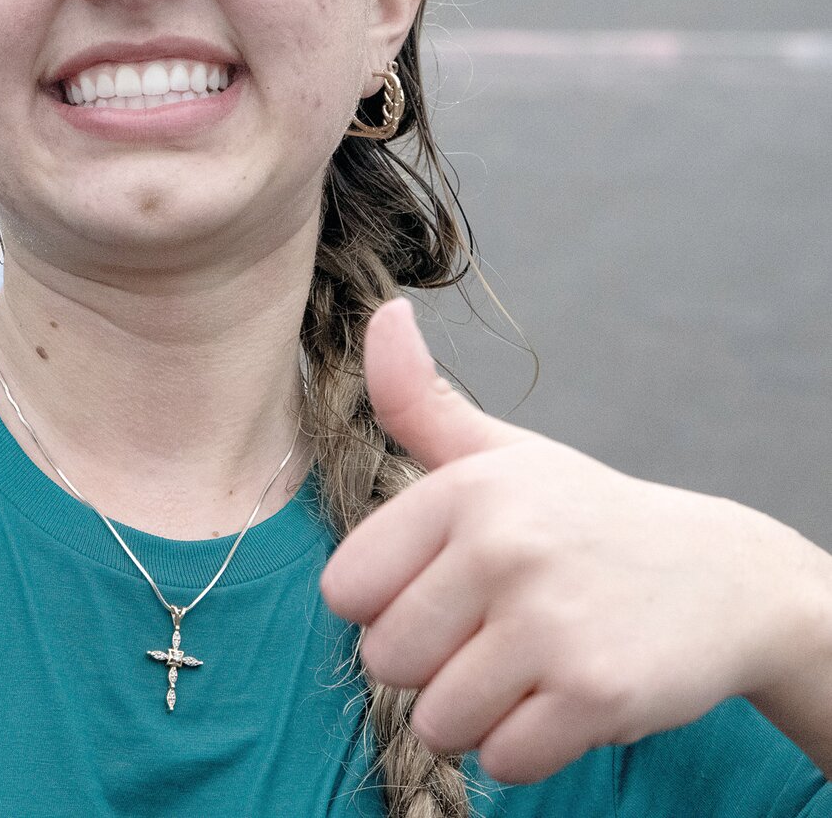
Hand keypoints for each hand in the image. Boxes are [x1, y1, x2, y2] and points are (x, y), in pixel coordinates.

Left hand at [321, 299, 809, 784]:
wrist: (726, 576)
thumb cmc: (582, 517)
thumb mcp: (499, 453)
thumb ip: (417, 400)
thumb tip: (381, 310)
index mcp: (463, 489)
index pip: (345, 590)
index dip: (382, 605)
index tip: (435, 591)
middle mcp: (502, 547)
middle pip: (385, 661)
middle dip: (426, 666)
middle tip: (484, 637)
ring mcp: (551, 622)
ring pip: (437, 721)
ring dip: (472, 715)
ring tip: (520, 670)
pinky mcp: (598, 694)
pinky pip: (503, 760)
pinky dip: (521, 749)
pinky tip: (557, 702)